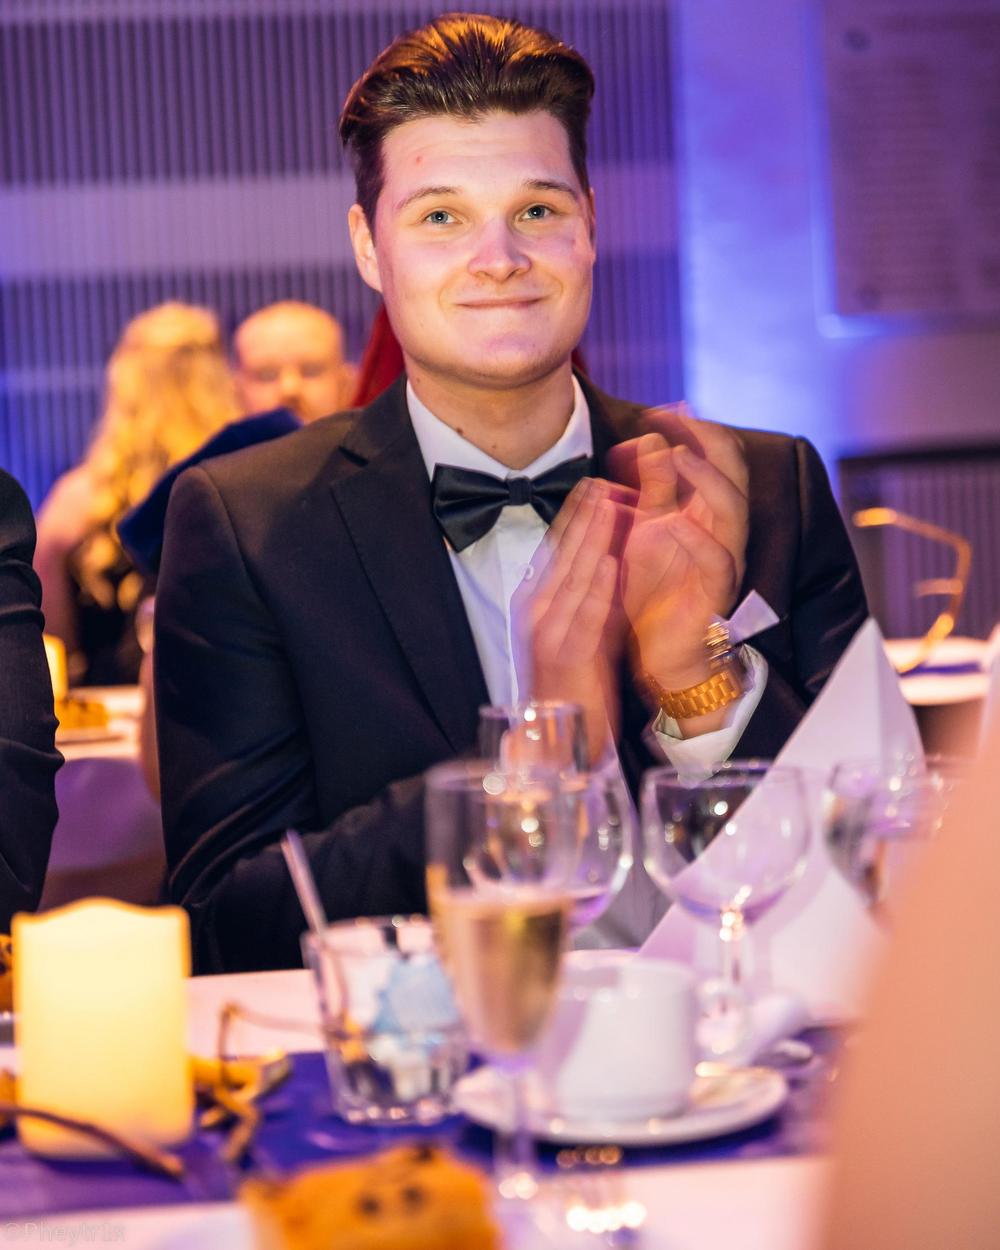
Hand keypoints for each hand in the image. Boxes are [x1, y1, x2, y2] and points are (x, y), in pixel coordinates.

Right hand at [518, 478, 621, 763]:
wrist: (557, 737)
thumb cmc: (575, 684)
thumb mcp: (584, 630)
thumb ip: (593, 596)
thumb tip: (609, 558)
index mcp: (539, 604)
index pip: (558, 551)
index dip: (575, 516)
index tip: (592, 484)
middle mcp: (538, 613)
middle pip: (562, 555)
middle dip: (582, 516)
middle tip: (600, 478)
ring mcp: (550, 634)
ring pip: (573, 576)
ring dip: (591, 538)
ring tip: (608, 502)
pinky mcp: (568, 656)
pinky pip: (585, 615)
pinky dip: (598, 587)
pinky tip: (612, 560)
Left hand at [617, 404, 748, 692]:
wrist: (658, 653)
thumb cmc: (653, 591)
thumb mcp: (644, 529)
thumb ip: (651, 486)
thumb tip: (651, 438)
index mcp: (705, 512)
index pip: (713, 457)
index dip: (692, 429)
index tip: (661, 408)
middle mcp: (722, 531)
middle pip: (733, 473)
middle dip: (708, 441)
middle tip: (678, 418)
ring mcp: (723, 560)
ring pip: (733, 510)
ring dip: (706, 479)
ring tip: (678, 455)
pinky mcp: (716, 592)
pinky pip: (717, 560)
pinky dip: (695, 537)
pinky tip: (671, 519)